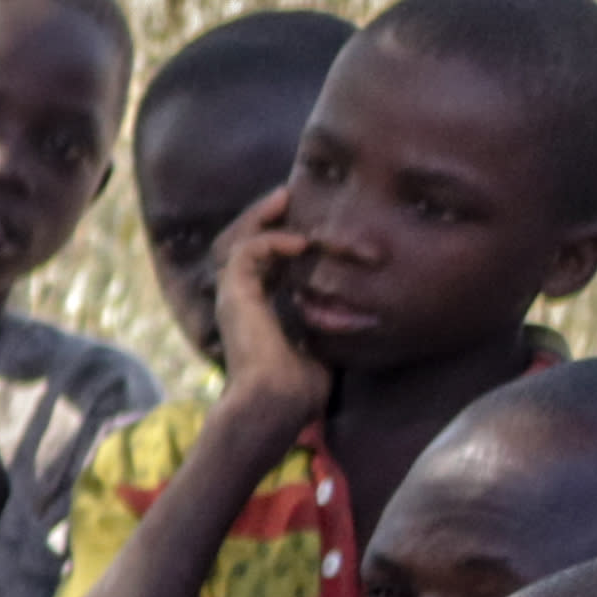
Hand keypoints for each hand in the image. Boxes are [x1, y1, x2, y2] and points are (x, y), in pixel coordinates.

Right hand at [207, 185, 334, 434]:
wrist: (277, 402)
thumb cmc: (302, 385)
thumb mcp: (323, 337)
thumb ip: (329, 315)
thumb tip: (364, 307)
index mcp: (257, 307)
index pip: (260, 258)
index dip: (279, 235)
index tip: (308, 221)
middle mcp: (239, 298)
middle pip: (238, 241)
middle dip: (261, 215)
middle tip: (287, 194)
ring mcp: (233, 296)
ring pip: (235, 239)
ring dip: (261, 217)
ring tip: (285, 198)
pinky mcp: (234, 296)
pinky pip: (245, 253)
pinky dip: (270, 241)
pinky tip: (298, 242)